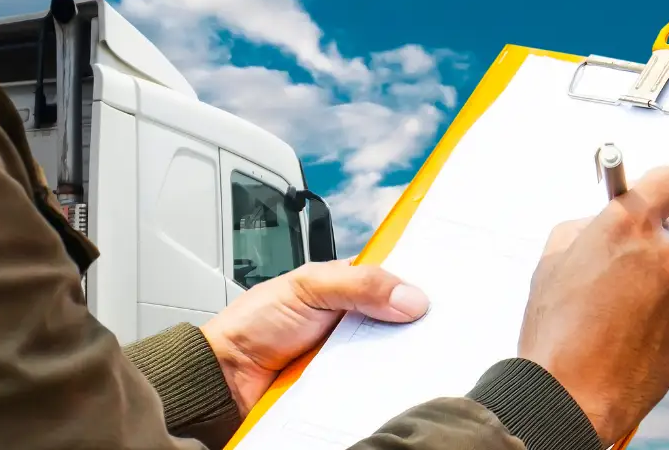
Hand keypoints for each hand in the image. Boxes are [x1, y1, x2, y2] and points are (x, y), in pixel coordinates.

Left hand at [200, 260, 429, 413]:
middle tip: (436, 327)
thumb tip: (411, 298)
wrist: (225, 377)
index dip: (417, 284)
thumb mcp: (307, 287)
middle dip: (416, 325)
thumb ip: (359, 284)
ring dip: (401, 357)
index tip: (444, 290)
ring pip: (391, 356)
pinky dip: (383, 386)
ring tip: (417, 356)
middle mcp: (352, 320)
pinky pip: (374, 386)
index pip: (393, 281)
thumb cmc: (253, 325)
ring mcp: (350, 356)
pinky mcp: (345, 388)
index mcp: (346, 286)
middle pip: (400, 321)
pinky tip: (391, 383)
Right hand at [518, 166, 668, 444]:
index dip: (659, 188)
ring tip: (635, 291)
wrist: (573, 394)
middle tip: (624, 257)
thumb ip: (582, 230)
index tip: (649, 196)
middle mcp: (663, 251)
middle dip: (652, 235)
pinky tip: (640, 318)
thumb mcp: (550, 263)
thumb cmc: (558, 337)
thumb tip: (595, 225)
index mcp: (627, 225)